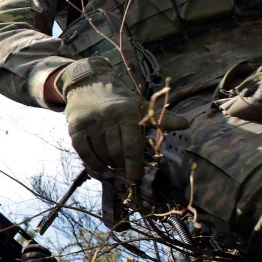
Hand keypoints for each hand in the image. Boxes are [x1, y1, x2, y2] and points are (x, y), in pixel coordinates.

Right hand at [56, 58, 187, 183]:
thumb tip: (186, 124)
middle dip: (122, 165)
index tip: (135, 177)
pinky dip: (94, 163)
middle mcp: (107, 117)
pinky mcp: (75, 129)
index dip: (134, 163)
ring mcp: (90, 123)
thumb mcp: (139, 106)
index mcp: (126, 112)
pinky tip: (101, 166)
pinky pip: (85, 153)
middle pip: (116, 152)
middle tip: (125, 169)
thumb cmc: (118, 100)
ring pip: (101, 154)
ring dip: (109, 164)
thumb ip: (161, 119)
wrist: (88, 84)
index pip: (132, 144)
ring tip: (114, 165)